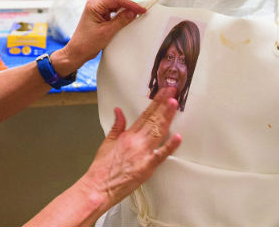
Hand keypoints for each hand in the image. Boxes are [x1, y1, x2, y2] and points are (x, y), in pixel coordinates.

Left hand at [60, 0, 146, 68]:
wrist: (77, 51)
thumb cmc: (88, 42)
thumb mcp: (107, 32)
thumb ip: (121, 20)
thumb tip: (134, 11)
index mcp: (94, 4)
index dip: (131, 4)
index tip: (141, 10)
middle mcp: (95, 2)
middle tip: (129, 8)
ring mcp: (97, 7)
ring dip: (121, 2)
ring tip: (127, 15)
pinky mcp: (99, 13)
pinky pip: (111, 5)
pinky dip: (119, 9)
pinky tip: (123, 18)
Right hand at [81, 87, 181, 210]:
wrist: (99, 186)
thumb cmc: (102, 168)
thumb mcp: (107, 142)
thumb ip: (116, 126)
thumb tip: (119, 111)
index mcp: (127, 135)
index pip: (144, 114)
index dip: (155, 102)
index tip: (162, 93)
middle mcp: (136, 142)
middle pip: (153, 120)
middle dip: (164, 105)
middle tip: (172, 92)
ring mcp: (143, 154)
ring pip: (158, 132)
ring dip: (167, 117)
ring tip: (174, 105)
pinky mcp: (148, 168)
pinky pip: (161, 155)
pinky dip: (170, 146)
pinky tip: (178, 137)